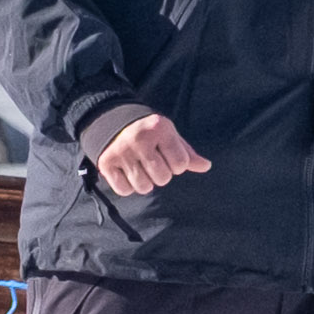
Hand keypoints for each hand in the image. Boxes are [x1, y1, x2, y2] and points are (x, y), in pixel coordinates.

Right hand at [87, 110, 209, 197]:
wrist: (113, 122)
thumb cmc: (150, 133)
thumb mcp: (170, 136)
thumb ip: (188, 153)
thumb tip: (207, 166)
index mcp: (160, 128)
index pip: (181, 164)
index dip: (176, 165)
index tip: (167, 156)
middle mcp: (140, 138)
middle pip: (162, 178)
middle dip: (160, 175)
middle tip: (151, 162)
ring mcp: (121, 151)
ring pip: (144, 187)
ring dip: (144, 182)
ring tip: (139, 168)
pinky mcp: (106, 162)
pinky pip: (124, 190)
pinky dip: (127, 187)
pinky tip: (126, 172)